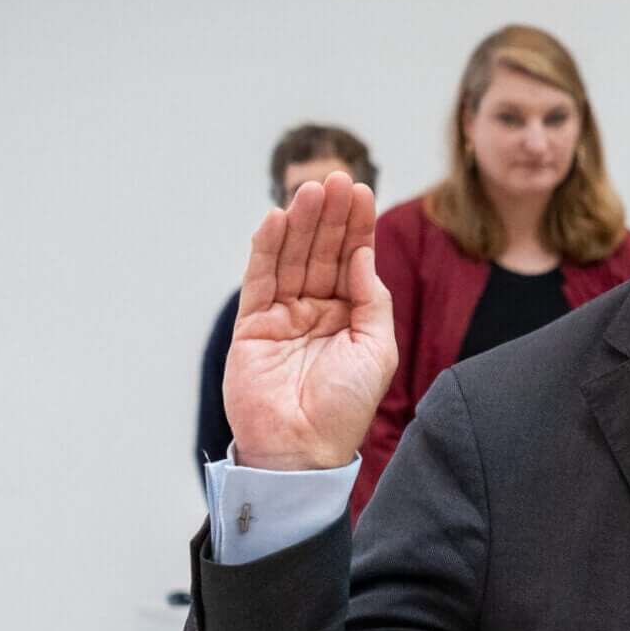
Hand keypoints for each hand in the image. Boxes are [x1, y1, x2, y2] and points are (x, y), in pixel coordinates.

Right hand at [223, 172, 395, 470]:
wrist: (302, 451)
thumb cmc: (344, 410)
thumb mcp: (377, 350)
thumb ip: (370, 300)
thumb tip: (362, 256)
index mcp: (347, 318)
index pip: (351, 260)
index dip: (356, 227)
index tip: (361, 192)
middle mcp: (314, 312)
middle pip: (321, 252)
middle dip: (329, 216)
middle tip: (336, 179)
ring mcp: (281, 317)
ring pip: (291, 259)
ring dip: (300, 223)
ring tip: (311, 190)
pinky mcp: (252, 327)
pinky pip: (260, 280)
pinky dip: (266, 249)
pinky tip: (276, 220)